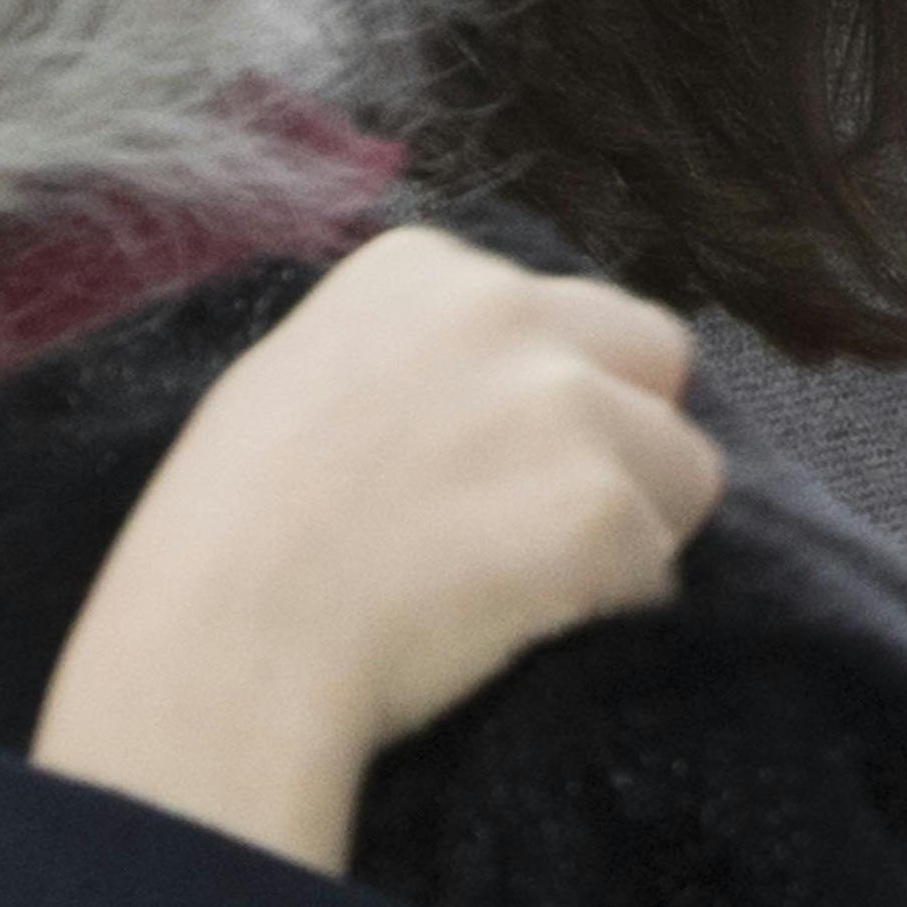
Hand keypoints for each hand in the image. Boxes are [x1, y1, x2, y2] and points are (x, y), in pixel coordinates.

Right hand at [32, 227, 722, 871]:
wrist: (226, 638)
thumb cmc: (230, 530)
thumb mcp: (299, 379)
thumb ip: (413, 354)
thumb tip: (501, 387)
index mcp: (420, 268)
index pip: (562, 311)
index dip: (540, 391)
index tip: (474, 457)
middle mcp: (502, 306)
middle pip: (653, 357)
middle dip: (622, 431)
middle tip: (536, 514)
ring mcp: (560, 404)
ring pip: (680, 468)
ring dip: (625, 528)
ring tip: (512, 582)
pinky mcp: (601, 508)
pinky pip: (659, 568)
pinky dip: (605, 608)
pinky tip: (508, 623)